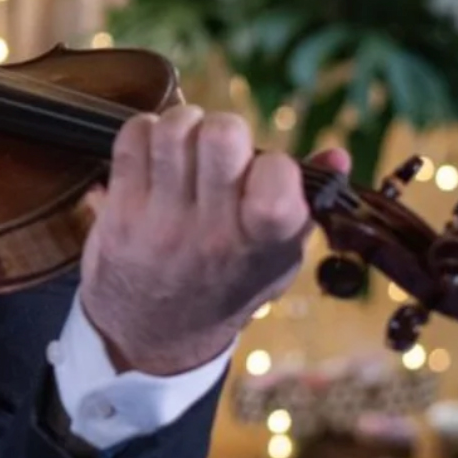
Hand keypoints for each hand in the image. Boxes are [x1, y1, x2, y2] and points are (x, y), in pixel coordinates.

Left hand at [79, 103, 350, 374]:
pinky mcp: (119, 213)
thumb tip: (337, 154)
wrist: (154, 333)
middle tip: (218, 147)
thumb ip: (304, 206)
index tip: (263, 172)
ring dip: (183, 124)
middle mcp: (213, 232)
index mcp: (263, 243)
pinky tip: (153, 151)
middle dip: (224, 128)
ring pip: (173, 130)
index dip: (273, 161)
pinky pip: (131, 139)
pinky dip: (143, 130)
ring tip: (186, 145)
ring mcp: (161, 222)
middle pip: (221, 136)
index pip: (277, 177)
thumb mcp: (277, 259)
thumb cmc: (225, 285)